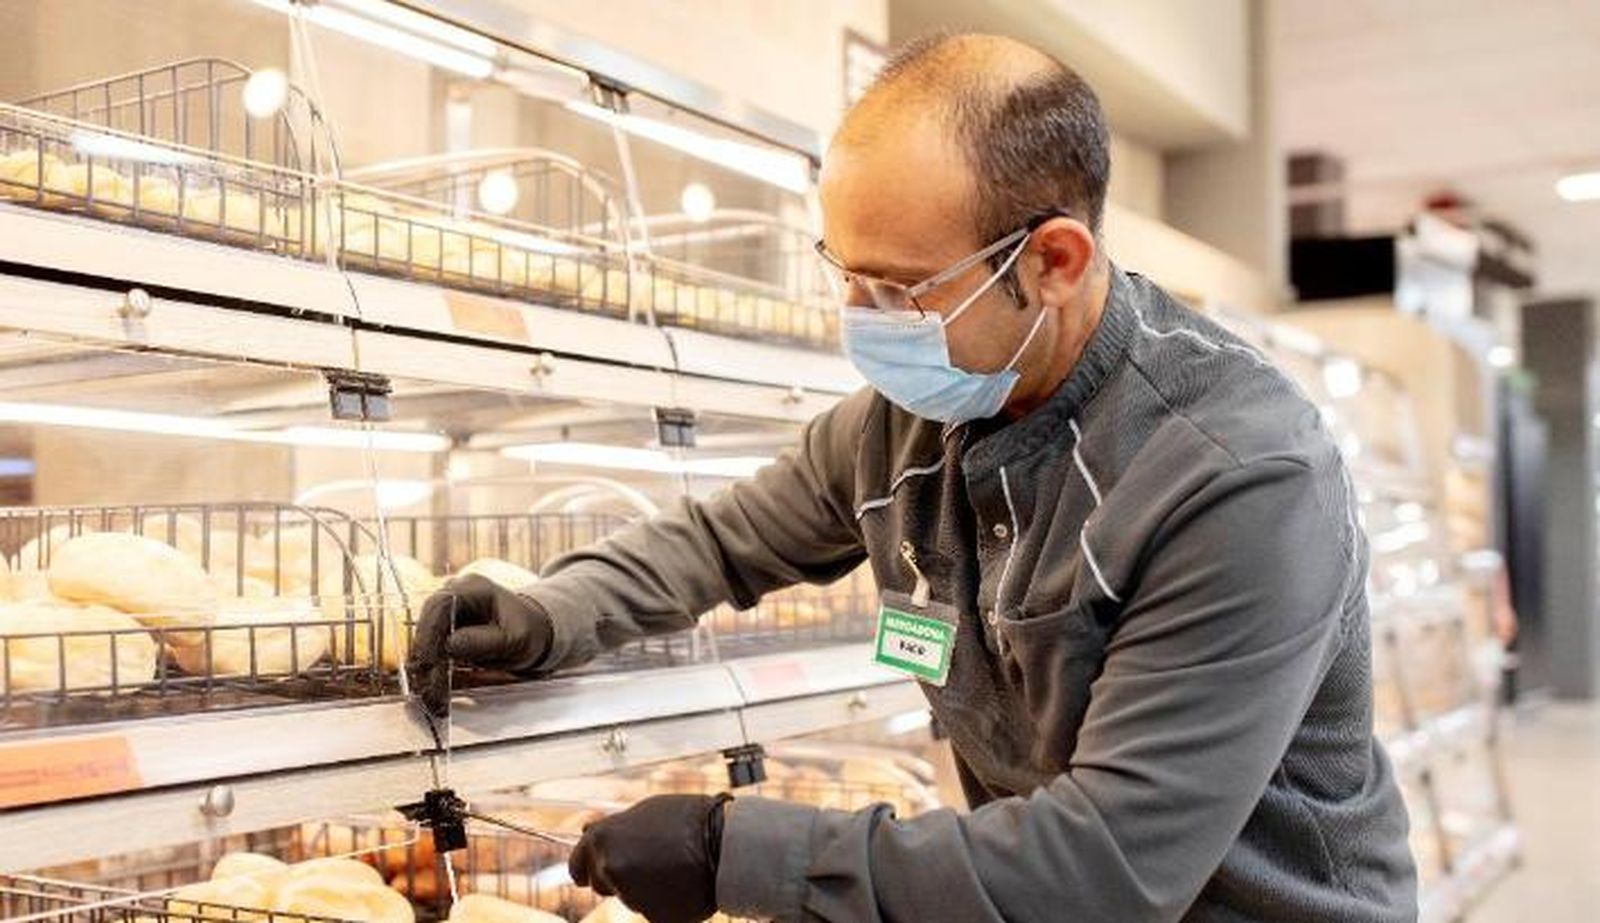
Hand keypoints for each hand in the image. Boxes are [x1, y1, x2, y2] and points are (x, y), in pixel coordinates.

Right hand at [407, 573, 554, 714]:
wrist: (531, 633)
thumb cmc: (528, 631)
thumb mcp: (516, 639)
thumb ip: (486, 641)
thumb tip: (451, 644)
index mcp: (473, 588)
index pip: (440, 604)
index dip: (429, 633)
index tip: (427, 662)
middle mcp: (454, 594)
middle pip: (427, 622)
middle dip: (424, 655)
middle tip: (426, 687)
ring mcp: (446, 611)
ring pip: (424, 637)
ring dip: (425, 667)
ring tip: (432, 695)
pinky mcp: (442, 630)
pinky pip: (430, 649)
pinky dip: (431, 671)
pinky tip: (434, 691)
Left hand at [569, 794, 731, 922]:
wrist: (725, 843)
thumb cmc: (687, 819)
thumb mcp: (644, 812)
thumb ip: (613, 829)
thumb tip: (588, 834)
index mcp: (602, 840)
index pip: (577, 865)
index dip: (588, 866)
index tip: (593, 869)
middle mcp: (610, 869)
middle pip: (602, 883)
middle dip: (618, 876)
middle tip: (648, 860)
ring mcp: (631, 896)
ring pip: (630, 897)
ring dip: (644, 887)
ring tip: (673, 866)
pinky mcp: (653, 916)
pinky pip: (653, 910)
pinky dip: (663, 901)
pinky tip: (681, 883)